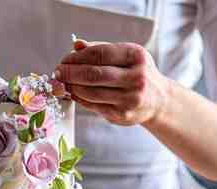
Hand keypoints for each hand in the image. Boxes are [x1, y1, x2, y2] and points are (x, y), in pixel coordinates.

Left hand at [55, 41, 169, 125]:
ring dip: (72, 87)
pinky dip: (79, 98)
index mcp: (136, 56)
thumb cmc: (137, 73)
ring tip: (63, 82)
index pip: (99, 54)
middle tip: (58, 72)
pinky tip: (73, 93)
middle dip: (70, 73)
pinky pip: (94, 106)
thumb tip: (76, 45)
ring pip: (91, 92)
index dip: (77, 57)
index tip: (65, 59)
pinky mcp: (122, 115)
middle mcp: (136, 77)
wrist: (158, 100)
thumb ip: (100, 49)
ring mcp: (130, 98)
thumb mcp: (125, 56)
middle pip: (93, 74)